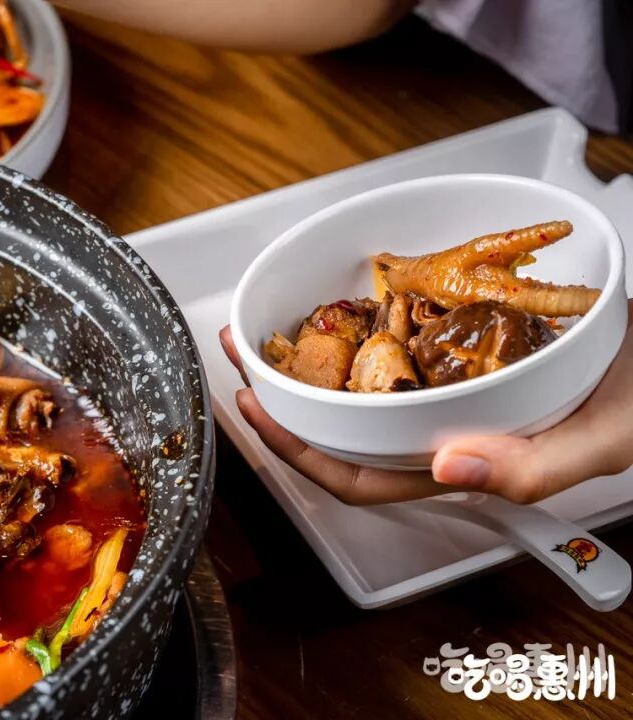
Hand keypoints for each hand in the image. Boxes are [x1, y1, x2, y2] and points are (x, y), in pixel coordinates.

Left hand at [219, 300, 632, 504]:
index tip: (256, 409)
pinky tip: (339, 308)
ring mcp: (448, 391)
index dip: (299, 453)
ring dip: (311, 363)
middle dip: (286, 398)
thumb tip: (451, 465)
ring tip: (268, 331)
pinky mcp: (461, 352)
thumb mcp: (603, 438)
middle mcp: (444, 429)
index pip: (361, 478)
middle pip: (345, 429)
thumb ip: (533, 467)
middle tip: (243, 353)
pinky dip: (360, 332)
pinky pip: (397, 348)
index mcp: (463, 463)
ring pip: (363, 390)